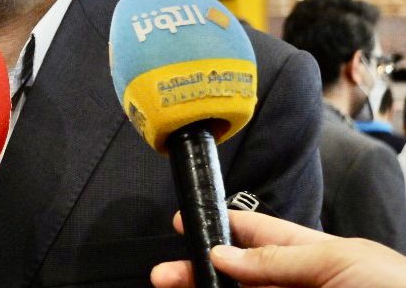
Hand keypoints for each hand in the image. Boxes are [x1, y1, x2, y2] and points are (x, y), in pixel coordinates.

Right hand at [151, 210, 405, 287]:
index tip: (183, 223)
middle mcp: (298, 285)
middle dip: (200, 271)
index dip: (220, 226)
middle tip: (165, 276)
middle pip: (238, 276)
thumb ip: (278, 259)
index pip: (256, 234)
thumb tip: (223, 255)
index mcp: (311, 254)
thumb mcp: (339, 261)